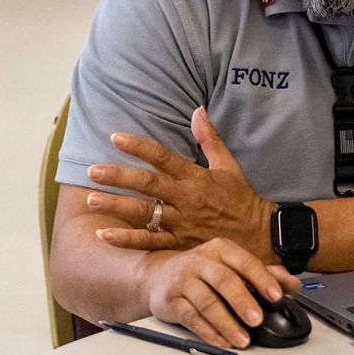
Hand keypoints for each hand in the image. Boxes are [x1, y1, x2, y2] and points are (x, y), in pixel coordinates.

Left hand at [88, 107, 273, 259]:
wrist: (262, 238)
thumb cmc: (242, 200)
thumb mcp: (229, 166)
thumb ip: (210, 139)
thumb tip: (198, 110)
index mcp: (196, 178)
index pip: (163, 158)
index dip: (139, 147)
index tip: (115, 137)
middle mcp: (186, 199)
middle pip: (147, 185)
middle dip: (118, 176)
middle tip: (92, 170)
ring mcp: (182, 223)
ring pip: (144, 213)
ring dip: (116, 206)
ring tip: (91, 199)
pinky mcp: (181, 244)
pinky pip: (151, 243)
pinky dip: (128, 240)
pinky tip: (105, 236)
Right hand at [141, 238, 301, 348]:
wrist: (158, 274)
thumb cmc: (202, 271)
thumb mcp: (232, 265)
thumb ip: (263, 274)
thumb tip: (292, 283)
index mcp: (221, 249)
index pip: (244, 262)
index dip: (261, 278)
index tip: (276, 295)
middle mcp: (201, 262)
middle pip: (223, 280)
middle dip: (242, 301)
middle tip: (257, 319)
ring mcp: (184, 280)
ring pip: (206, 302)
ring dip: (226, 323)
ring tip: (242, 338)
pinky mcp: (170, 300)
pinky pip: (190, 317)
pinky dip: (207, 331)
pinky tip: (221, 340)